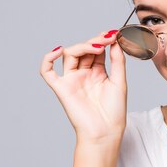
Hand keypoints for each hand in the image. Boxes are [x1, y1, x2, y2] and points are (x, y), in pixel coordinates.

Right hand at [39, 30, 126, 146]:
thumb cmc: (114, 112)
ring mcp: (71, 80)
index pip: (96, 50)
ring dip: (81, 47)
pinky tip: (58, 51)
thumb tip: (115, 41)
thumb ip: (117, 61)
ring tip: (96, 47)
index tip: (113, 34)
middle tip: (106, 38)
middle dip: (94, 42)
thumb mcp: (120, 82)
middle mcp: (83, 74)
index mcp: (97, 73)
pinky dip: (48, 59)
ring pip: (69, 55)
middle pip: (83, 50)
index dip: (103, 40)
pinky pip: (47, 72)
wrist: (105, 132)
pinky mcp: (61, 88)